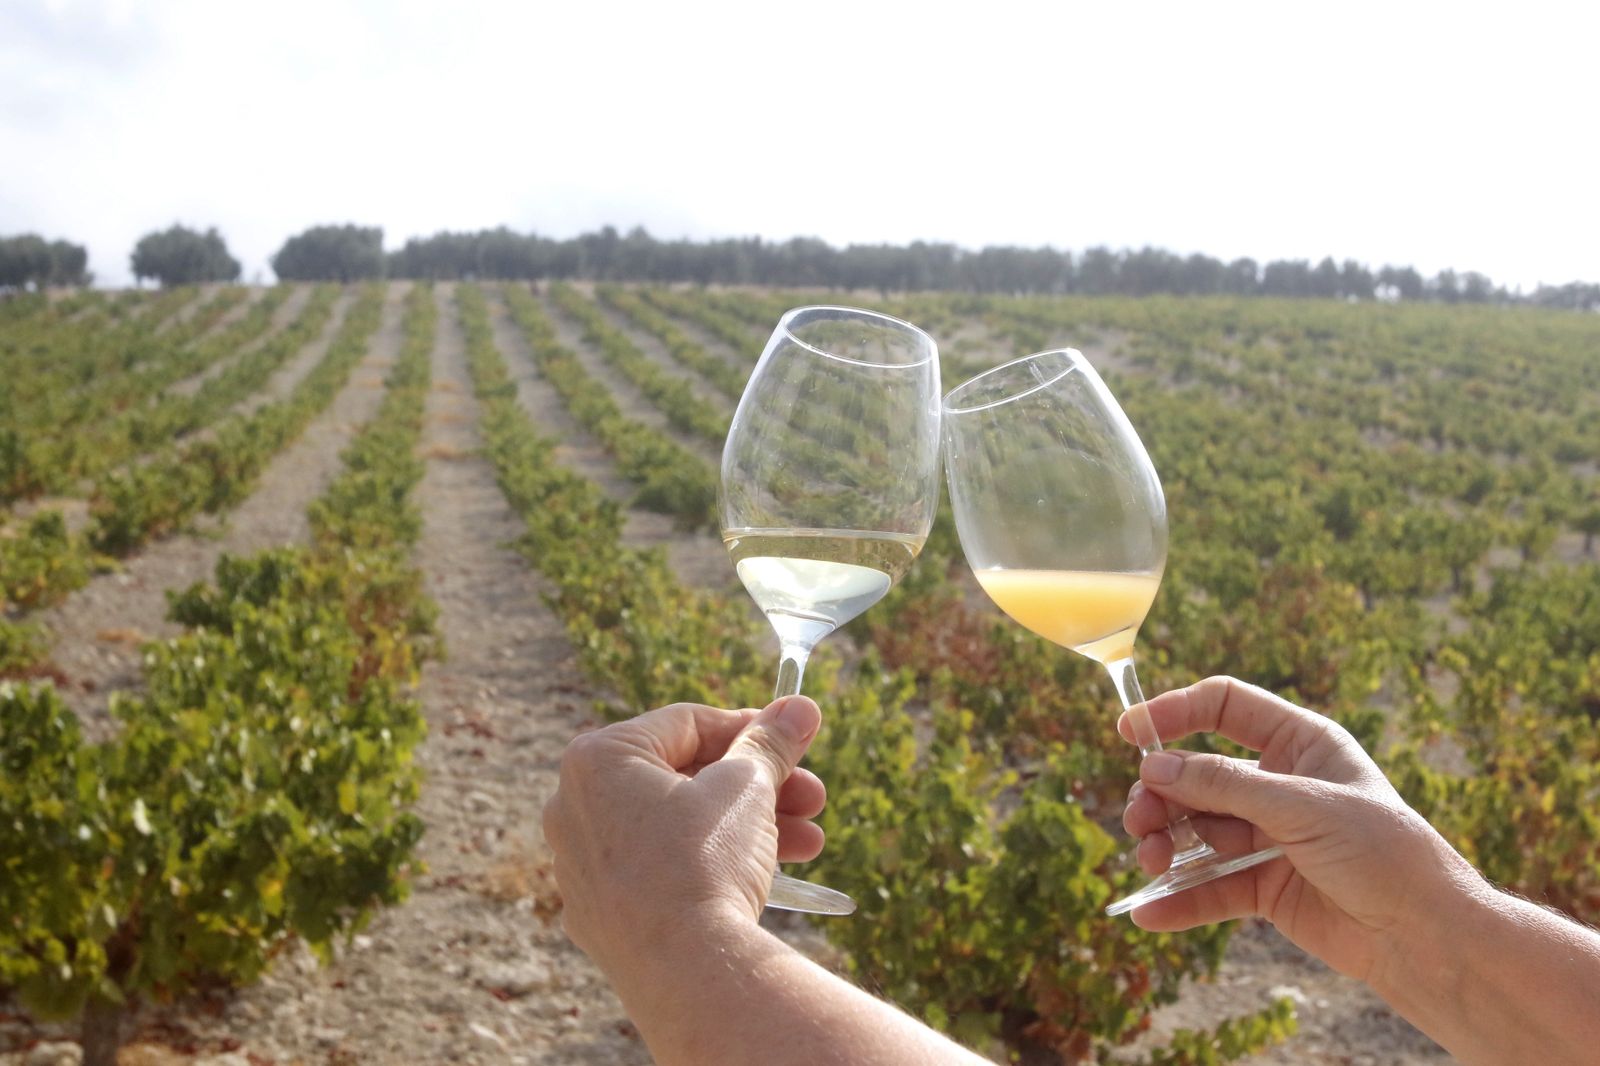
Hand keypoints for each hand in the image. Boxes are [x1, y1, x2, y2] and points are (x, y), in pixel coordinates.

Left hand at [542, 696, 824, 980]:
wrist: (687, 972)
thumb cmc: (706, 861)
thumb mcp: (746, 787)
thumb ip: (769, 743)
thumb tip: (800, 706)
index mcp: (597, 759)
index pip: (685, 724)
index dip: (750, 729)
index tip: (792, 739)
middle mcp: (574, 807)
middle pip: (684, 779)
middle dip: (759, 787)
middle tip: (813, 796)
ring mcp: (582, 867)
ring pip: (678, 829)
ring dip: (749, 828)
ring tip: (810, 842)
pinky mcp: (599, 916)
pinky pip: (660, 872)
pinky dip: (709, 867)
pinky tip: (768, 875)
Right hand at [1119, 676, 1481, 980]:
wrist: (1427, 937)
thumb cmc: (1384, 854)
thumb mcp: (1302, 807)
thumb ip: (1223, 786)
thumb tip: (1153, 767)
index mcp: (1300, 745)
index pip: (1224, 708)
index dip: (1175, 713)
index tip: (1129, 733)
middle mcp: (1279, 785)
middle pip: (1196, 775)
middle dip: (1160, 796)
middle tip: (1140, 821)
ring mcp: (1268, 837)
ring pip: (1195, 830)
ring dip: (1163, 844)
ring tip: (1149, 862)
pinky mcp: (1263, 887)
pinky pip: (1208, 887)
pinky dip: (1178, 899)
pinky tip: (1149, 913)